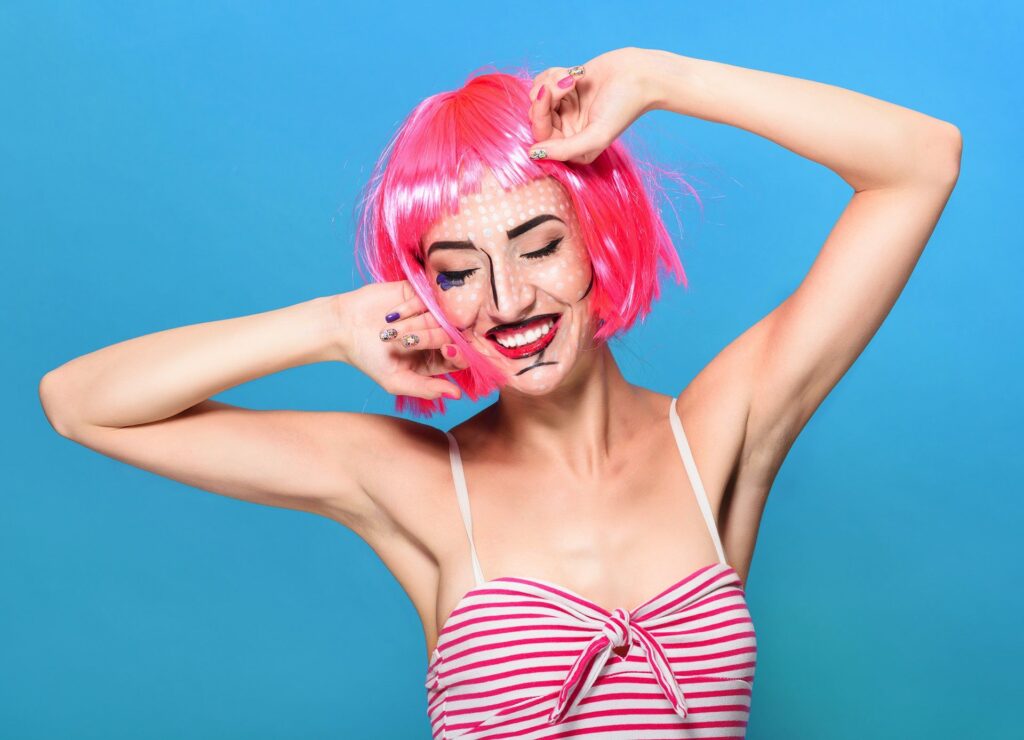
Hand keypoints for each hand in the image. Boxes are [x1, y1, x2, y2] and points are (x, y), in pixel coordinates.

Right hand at [333, 282, 466, 400]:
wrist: (343, 328)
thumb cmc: (369, 359)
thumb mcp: (396, 381)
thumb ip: (426, 389)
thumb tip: (456, 395)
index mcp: (436, 359)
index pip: (462, 357)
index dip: (461, 353)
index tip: (448, 349)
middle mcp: (437, 335)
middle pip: (455, 334)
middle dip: (434, 337)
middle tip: (409, 340)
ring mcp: (429, 313)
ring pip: (442, 314)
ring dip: (419, 323)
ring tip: (393, 331)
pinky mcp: (418, 293)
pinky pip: (428, 295)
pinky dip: (411, 306)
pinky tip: (392, 315)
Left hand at [528, 47, 660, 164]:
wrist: (640, 74)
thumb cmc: (624, 107)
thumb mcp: (596, 135)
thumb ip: (565, 150)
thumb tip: (534, 154)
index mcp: (573, 148)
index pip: (541, 137)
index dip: (539, 114)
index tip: (547, 94)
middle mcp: (566, 131)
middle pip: (536, 115)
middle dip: (547, 94)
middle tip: (568, 82)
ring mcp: (564, 108)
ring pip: (537, 96)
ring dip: (552, 82)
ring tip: (574, 77)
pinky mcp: (564, 88)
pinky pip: (543, 82)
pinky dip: (554, 74)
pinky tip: (575, 73)